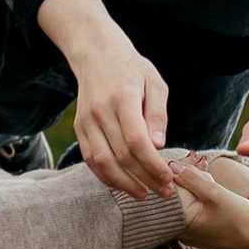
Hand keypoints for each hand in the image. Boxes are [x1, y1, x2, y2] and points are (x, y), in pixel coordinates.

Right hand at [35, 0, 173, 196]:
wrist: (96, 54)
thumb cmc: (132, 69)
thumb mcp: (154, 83)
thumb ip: (158, 114)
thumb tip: (159, 145)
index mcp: (123, 99)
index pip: (136, 141)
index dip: (152, 165)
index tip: (168, 178)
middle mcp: (101, 111)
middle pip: (121, 156)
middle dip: (144, 178)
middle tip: (164, 192)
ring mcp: (86, 121)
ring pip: (102, 163)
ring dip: (124, 184)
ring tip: (144, 194)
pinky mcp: (80, 128)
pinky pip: (90, 159)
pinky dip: (106, 176)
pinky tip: (123, 184)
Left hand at [170, 157, 248, 248]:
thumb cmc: (238, 218)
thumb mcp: (216, 194)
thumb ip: (192, 178)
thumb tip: (171, 165)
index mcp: (179, 222)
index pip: (167, 191)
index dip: (175, 172)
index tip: (189, 160)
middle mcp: (178, 231)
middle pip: (174, 196)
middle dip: (185, 176)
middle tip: (199, 162)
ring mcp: (186, 232)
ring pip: (183, 200)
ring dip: (193, 184)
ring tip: (206, 172)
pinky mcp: (195, 231)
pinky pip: (190, 208)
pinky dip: (197, 195)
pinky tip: (208, 186)